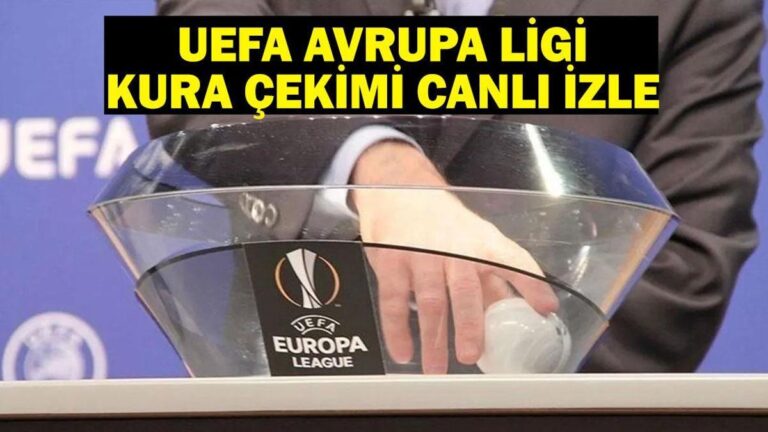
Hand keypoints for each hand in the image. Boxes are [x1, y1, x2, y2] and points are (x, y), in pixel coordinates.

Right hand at [351, 141, 558, 373]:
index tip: (546, 308)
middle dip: (469, 324)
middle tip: (471, 356)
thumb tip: (522, 315)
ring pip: (429, 301)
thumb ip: (494, 280)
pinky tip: (404, 352)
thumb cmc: (445, 225)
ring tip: (437, 369)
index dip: (531, 284)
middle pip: (464, 290)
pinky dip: (397, 330)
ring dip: (433, 339)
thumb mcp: (476, 242)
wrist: (400, 195)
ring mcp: (421, 255)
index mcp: (483, 243)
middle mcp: (454, 248)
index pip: (513, 261)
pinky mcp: (392, 262)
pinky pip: (394, 301)